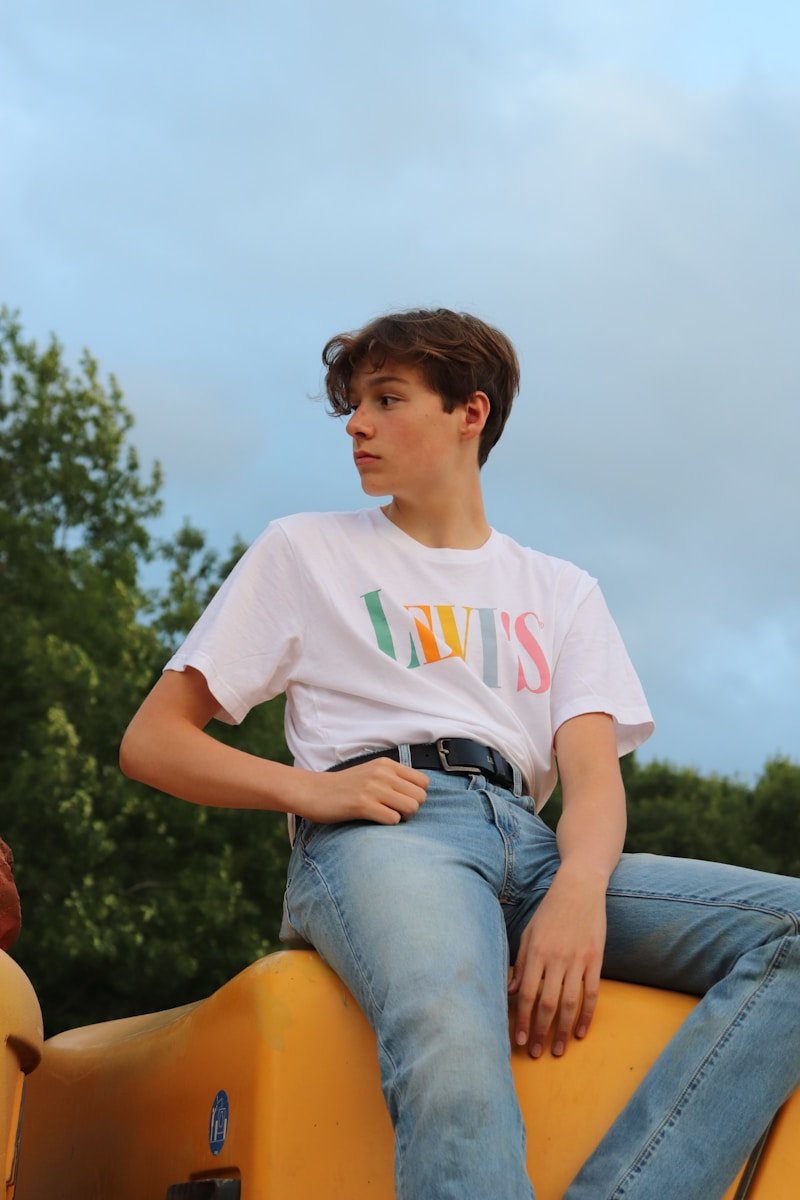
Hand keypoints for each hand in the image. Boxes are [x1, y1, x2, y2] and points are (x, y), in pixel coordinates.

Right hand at [293, 758, 428, 825]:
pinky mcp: (362, 804)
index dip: (416, 795)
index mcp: (387, 764)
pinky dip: (388, 824)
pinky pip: (393, 819)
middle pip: (421, 797)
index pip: (424, 782)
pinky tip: (374, 820)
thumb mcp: (371, 773)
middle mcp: (382, 773)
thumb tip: (418, 794)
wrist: (312, 791)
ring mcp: (372, 788)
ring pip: (411, 807)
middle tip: (395, 812)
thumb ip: (393, 779)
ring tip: (385, 816)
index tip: (401, 802)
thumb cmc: (344, 787)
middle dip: (412, 809)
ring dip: (402, 817)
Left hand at [508, 864, 606, 1058]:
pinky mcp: (596, 960)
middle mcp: (556, 958)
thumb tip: (512, 993)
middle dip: (540, 1031)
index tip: (519, 1040)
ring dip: (562, 1030)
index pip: (527, 993)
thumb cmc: (550, 910)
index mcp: (536, 952)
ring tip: (557, 1050)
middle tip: (536, 1053)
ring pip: (569, 1003)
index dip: (523, 1020)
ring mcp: (578, 960)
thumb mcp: (529, 932)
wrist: (580, 888)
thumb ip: (521, 962)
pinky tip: (579, 1032)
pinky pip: (591, 993)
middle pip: (547, 1003)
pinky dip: (586, 1015)